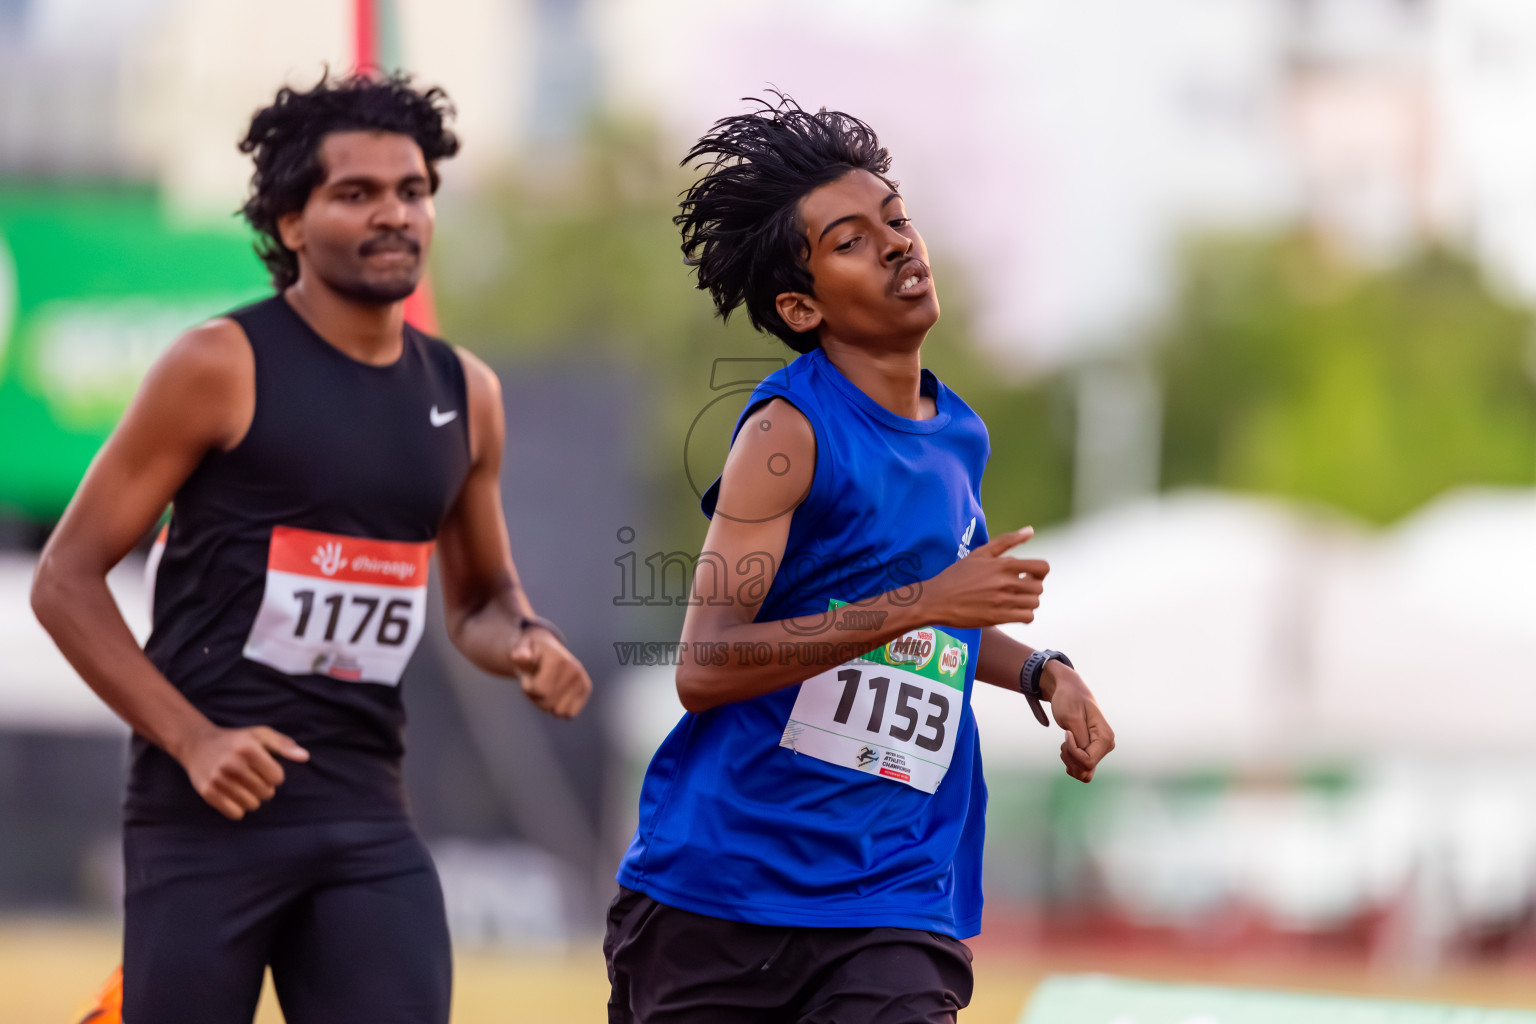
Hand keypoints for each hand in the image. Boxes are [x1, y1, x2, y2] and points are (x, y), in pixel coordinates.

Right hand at [176, 724, 308, 819]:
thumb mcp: (261, 734)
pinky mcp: (207, 792)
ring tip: (244, 785)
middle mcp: (232, 763)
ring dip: (253, 798)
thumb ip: (284, 745)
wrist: (197, 744)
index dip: (275, 775)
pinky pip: (236, 814)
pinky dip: (239, 808)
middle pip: (266, 793)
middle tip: (254, 777)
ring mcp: (218, 778)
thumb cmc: (237, 740)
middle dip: (265, 787)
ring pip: (252, 805)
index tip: (265, 768)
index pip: (277, 778)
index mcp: (248, 748)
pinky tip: (234, 794)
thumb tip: (304, 757)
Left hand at [510, 627, 592, 719]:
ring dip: (547, 705)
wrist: (547, 650)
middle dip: (535, 698)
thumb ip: (519, 652)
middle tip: (535, 683)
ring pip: (558, 712)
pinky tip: (555, 696)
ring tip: (545, 689)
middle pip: (548, 703)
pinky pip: (569, 714)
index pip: (539, 690)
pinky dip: (559, 710)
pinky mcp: (586, 690)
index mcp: (559, 660)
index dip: (527, 687)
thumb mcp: (522, 648)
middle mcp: (574, 670)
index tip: (528, 676)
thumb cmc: (531, 652)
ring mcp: (582, 680)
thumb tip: (518, 657)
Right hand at [917, 526, 1048, 627]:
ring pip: (1034, 603)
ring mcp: (1002, 602)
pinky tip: (1013, 610)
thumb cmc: (957, 575)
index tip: (1029, 574)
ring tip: (1015, 599)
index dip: (1040, 571)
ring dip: (1028, 601)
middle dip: (1033, 587)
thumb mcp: (980, 553)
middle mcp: (1005, 583)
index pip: (1042, 567)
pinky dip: (1025, 615)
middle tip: (1019, 588)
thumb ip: (1007, 540)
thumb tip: (1031, 530)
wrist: (936, 600)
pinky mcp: (998, 618)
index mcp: (1003, 565)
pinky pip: (1027, 617)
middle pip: (1039, 587)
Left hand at [1042, 661, 1114, 782]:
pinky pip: (1082, 770)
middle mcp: (1107, 745)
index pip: (1087, 762)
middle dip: (1069, 757)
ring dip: (1069, 761)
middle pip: (1085, 769)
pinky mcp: (1093, 752)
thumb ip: (1080, 739)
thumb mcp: (1071, 717)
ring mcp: (1100, 750)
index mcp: (1105, 737)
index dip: (1072, 752)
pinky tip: (1068, 748)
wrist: (1069, 691)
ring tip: (1065, 743)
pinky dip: (1071, 763)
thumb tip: (1086, 760)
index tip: (1067, 734)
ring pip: (1084, 773)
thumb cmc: (1069, 700)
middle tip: (1064, 739)